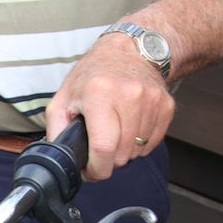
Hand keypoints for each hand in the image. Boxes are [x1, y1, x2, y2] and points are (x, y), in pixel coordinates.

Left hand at [45, 34, 174, 180]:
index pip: (103, 147)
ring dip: (124, 151)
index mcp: (99, 94)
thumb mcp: (62, 99)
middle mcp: (129, 95)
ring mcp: (151, 100)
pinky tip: (129, 129)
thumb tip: (63, 160)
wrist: (129, 50)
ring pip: (138, 151)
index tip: (90, 171)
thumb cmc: (92, 76)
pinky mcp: (166, 106)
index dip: (96, 169)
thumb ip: (56, 131)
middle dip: (108, 160)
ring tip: (114, 133)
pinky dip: (139, 144)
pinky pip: (152, 144)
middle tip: (99, 147)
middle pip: (121, 154)